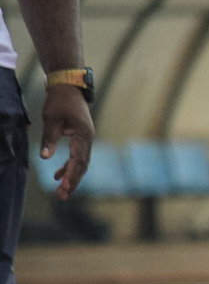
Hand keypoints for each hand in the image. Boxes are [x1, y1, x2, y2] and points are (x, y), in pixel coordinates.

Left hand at [39, 85, 93, 199]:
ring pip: (80, 164)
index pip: (78, 160)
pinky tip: (58, 176)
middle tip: (61, 196)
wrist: (69, 87)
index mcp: (83, 136)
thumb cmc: (59, 101)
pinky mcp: (81, 139)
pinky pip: (77, 157)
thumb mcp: (51, 119)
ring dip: (71, 177)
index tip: (64, 187)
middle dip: (73, 182)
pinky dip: (68, 167)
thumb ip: (49, 139)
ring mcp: (86, 140)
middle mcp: (88, 140)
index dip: (72, 175)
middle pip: (82, 166)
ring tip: (61, 192)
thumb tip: (44, 158)